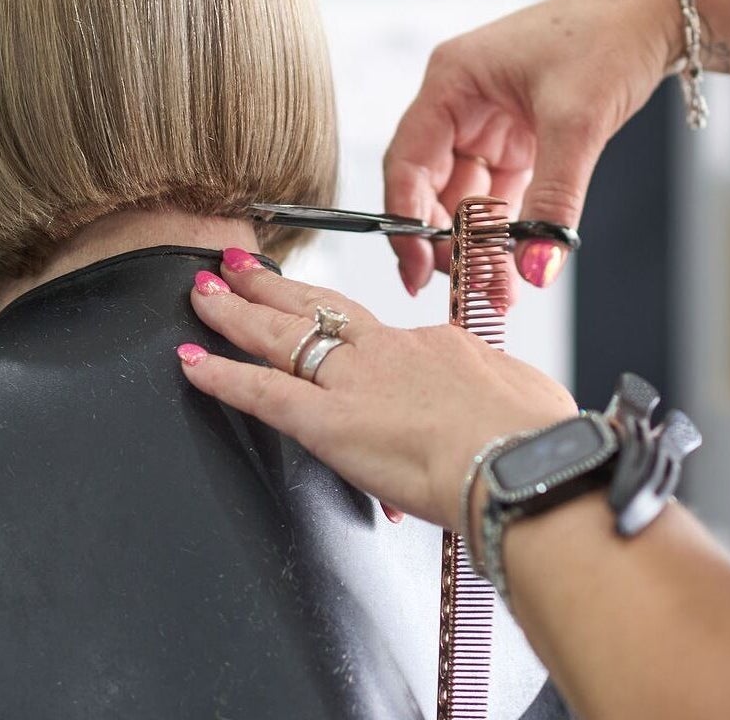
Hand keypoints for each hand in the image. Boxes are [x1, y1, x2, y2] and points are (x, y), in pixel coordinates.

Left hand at [179, 251, 577, 529]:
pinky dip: (220, 376)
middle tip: (238, 264)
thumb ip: (498, 396)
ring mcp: (354, 383)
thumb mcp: (527, 399)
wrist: (526, 464)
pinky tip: (190, 363)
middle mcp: (388, 352)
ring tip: (203, 292)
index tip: (325, 313)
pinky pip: (261, 393)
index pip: (380, 334)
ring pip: (280, 337)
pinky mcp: (329, 422)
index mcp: (438, 348)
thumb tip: (503, 408)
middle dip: (274, 286)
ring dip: (235, 313)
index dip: (345, 324)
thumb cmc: (539, 441)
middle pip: (319, 307)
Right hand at [384, 0, 684, 293]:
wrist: (660, 12)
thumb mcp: (576, 121)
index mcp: (451, 80)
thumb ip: (552, 200)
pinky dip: (504, 229)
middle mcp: (460, 101)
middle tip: (465, 287)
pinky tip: (513, 263)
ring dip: (476, 242)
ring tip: (497, 289)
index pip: (407, 161)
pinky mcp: (520, 137)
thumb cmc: (608, 37)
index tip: (416, 269)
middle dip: (444, 240)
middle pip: (430, 185)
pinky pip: (499, 193)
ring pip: (465, 195)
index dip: (405, 220)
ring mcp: (488, 120)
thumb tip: (534, 269)